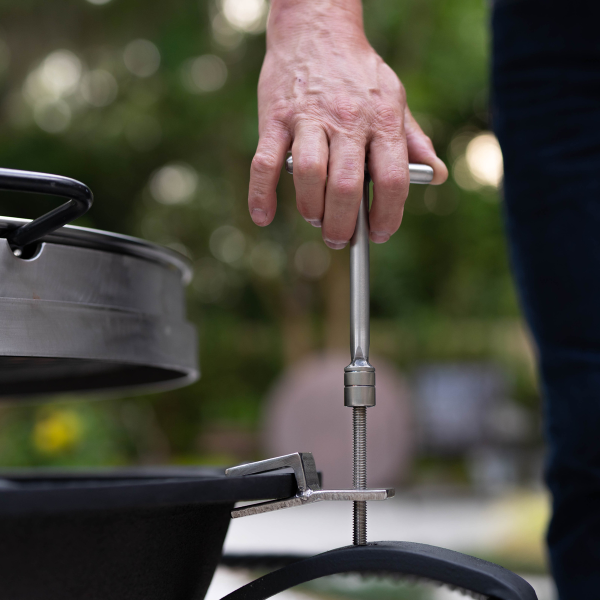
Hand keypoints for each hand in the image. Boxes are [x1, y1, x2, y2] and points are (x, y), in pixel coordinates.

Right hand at [248, 0, 447, 247]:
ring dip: (311, 209)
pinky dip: (260, 194)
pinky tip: (262, 216)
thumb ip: (414, 140)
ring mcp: (308, 118)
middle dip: (342, 224)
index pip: (393, 179)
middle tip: (340, 238)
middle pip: (346, 185)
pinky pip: (263, 163)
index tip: (379, 232)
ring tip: (316, 218)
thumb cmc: (358, 73)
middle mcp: (347, 120)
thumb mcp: (395, 99)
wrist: (316, 28)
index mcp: (382, 119)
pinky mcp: (275, 118)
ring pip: (307, 175)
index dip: (387, 214)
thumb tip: (438, 175)